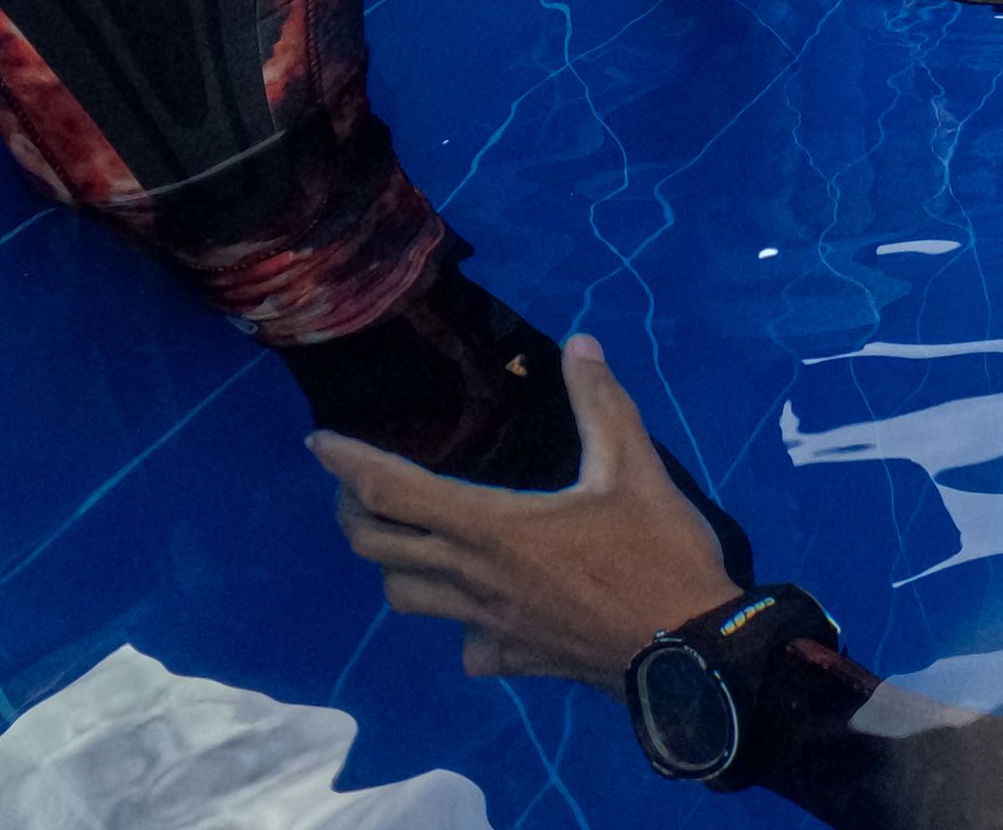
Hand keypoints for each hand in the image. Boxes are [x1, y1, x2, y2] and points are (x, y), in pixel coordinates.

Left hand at [312, 335, 743, 689]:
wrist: (683, 650)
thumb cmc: (654, 553)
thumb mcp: (634, 466)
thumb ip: (601, 401)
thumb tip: (579, 344)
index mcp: (492, 527)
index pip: (397, 492)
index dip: (351, 464)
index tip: (318, 442)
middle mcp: (473, 580)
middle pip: (381, 548)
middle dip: (354, 511)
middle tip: (355, 483)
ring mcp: (486, 627)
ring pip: (408, 597)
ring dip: (393, 561)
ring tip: (405, 534)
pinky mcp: (510, 659)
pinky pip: (463, 639)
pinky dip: (457, 617)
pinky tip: (482, 603)